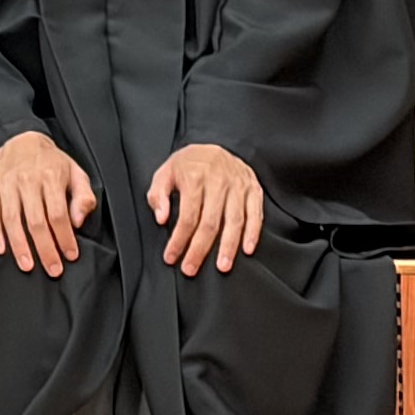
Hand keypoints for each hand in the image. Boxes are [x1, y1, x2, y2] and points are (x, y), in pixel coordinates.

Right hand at [0, 128, 97, 274]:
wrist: (22, 138)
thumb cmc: (51, 161)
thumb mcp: (76, 173)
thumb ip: (83, 198)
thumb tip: (78, 222)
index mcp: (50, 176)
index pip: (58, 214)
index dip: (64, 238)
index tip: (70, 255)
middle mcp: (26, 180)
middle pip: (36, 221)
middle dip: (45, 249)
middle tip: (53, 269)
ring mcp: (5, 183)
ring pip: (12, 220)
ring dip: (20, 246)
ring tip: (27, 265)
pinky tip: (1, 249)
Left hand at [147, 139, 265, 275]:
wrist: (216, 145)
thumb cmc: (189, 164)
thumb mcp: (165, 172)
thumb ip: (158, 195)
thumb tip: (162, 219)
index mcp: (194, 178)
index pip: (187, 216)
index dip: (179, 239)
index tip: (172, 257)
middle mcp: (218, 182)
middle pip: (210, 223)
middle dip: (200, 249)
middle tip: (191, 269)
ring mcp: (238, 187)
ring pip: (235, 221)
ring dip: (228, 246)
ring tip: (222, 266)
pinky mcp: (254, 190)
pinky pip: (255, 214)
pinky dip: (253, 233)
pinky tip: (247, 250)